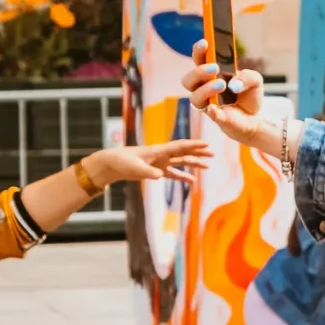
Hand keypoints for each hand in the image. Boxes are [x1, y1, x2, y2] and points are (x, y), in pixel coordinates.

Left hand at [81, 139, 212, 186]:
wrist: (111, 164)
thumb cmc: (122, 162)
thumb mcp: (135, 168)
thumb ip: (149, 172)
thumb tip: (161, 176)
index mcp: (158, 151)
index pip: (180, 146)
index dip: (194, 145)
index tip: (207, 144)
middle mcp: (161, 155)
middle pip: (184, 152)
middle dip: (198, 152)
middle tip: (213, 153)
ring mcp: (159, 162)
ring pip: (180, 162)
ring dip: (193, 163)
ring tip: (207, 166)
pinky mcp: (155, 170)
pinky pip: (173, 173)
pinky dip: (182, 176)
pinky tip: (192, 181)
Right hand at [182, 38, 279, 152]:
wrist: (255, 118)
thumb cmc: (248, 95)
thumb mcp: (255, 80)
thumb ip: (248, 76)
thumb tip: (234, 83)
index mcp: (211, 74)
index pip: (198, 60)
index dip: (198, 51)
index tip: (205, 43)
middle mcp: (204, 88)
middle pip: (188, 80)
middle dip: (199, 72)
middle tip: (215, 68)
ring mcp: (207, 104)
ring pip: (194, 97)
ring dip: (206, 89)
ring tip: (222, 84)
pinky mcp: (216, 118)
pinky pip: (209, 114)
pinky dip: (212, 110)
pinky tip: (215, 107)